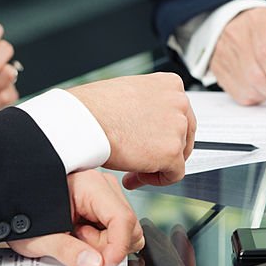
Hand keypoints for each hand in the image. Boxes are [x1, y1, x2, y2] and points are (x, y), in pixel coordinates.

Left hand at [9, 170, 143, 265]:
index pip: (122, 219)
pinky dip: (102, 240)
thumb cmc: (22, 211)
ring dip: (105, 243)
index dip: (117, 248)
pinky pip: (117, 229)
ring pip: (126, 229)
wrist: (10, 200)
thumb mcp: (39, 237)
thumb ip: (68, 251)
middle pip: (128, 226)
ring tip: (76, 237)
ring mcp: (106, 195)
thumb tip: (95, 265)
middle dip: (108, 246)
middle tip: (77, 245)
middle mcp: (103, 186)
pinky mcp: (104, 205)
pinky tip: (80, 234)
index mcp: (90, 185)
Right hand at [68, 73, 195, 188]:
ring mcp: (178, 127)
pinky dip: (156, 180)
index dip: (163, 134)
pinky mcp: (171, 152)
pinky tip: (134, 178)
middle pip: (183, 136)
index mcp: (170, 84)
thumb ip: (148, 105)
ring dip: (156, 166)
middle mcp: (180, 102)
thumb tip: (149, 123)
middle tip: (143, 161)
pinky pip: (174, 175)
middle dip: (164, 151)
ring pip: (177, 156)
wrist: (81, 120)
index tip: (147, 143)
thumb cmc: (93, 107)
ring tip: (132, 170)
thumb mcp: (130, 93)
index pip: (179, 115)